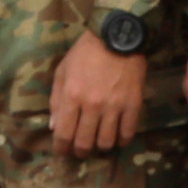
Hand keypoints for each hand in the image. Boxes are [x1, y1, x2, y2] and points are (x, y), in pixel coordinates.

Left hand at [50, 33, 146, 156]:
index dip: (61, 148)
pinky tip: (118, 138)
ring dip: (100, 147)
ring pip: (106, 142)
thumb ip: (56, 99)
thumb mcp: (62, 71)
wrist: (117, 36)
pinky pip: (127, 133)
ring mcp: (114, 106)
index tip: (62, 151)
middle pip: (84, 142)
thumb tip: (54, 127)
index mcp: (71, 96)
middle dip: (80, 152)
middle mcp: (91, 105)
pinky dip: (121, 140)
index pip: (63, 134)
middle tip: (80, 151)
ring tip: (99, 144)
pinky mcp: (133, 105)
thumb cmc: (85, 53)